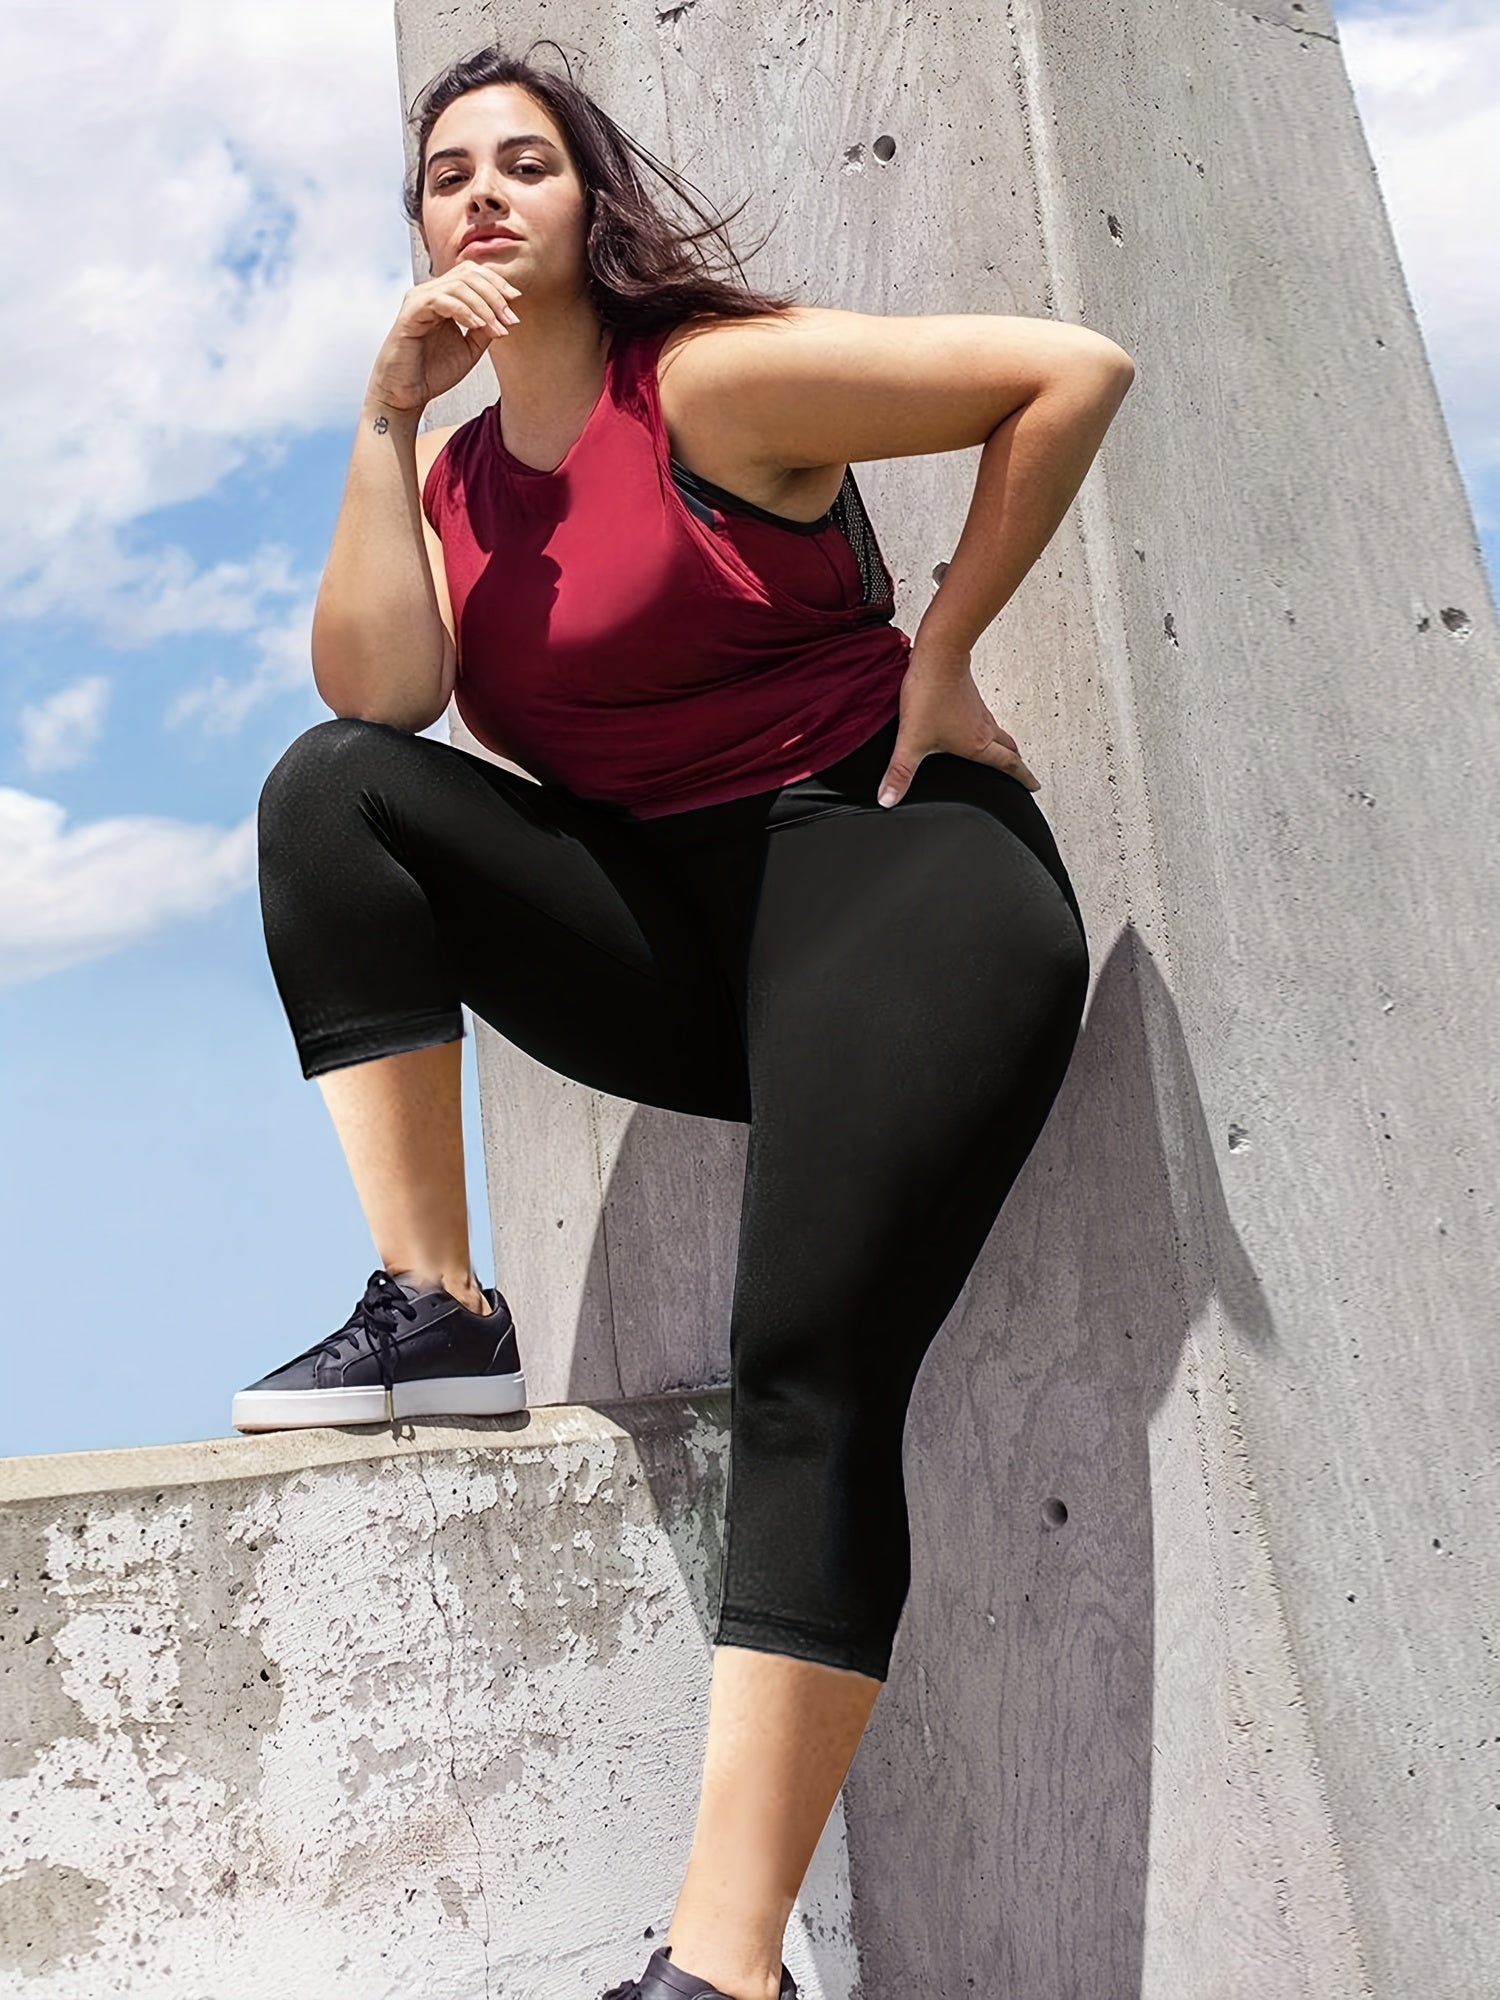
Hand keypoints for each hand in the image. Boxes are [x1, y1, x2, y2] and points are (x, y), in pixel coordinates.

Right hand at [365, 263, 521, 413]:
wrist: (407, 394)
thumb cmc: (432, 372)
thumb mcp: (470, 349)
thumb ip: (486, 329)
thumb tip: (507, 314)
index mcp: (444, 297)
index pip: (472, 274)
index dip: (496, 283)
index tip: (516, 300)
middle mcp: (430, 293)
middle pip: (468, 274)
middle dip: (494, 294)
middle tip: (510, 318)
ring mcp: (419, 300)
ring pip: (458, 285)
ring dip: (483, 306)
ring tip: (497, 328)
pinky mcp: (411, 312)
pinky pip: (441, 300)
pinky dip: (463, 310)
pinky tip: (476, 325)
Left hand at [877, 645, 1039, 805]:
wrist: (938, 655)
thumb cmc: (931, 694)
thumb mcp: (911, 740)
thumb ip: (900, 772)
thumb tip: (889, 798)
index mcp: (977, 744)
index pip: (1008, 765)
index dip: (1024, 777)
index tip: (1034, 785)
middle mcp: (983, 728)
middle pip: (1009, 749)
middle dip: (1016, 764)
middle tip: (1021, 772)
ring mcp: (978, 711)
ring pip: (998, 733)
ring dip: (1003, 745)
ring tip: (999, 753)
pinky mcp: (969, 698)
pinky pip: (985, 719)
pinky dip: (987, 730)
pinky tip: (971, 728)